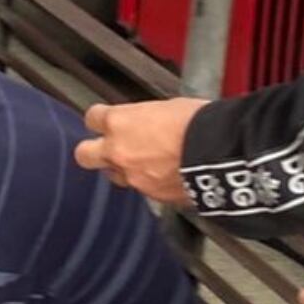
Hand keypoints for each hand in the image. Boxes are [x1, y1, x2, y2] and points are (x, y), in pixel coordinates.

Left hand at [72, 98, 207, 205]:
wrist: (219, 154)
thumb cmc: (197, 123)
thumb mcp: (167, 107)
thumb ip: (144, 117)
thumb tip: (146, 121)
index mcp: (119, 122)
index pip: (92, 118)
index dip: (100, 119)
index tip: (105, 119)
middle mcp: (118, 151)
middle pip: (84, 154)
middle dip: (92, 150)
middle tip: (105, 147)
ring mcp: (133, 176)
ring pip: (113, 175)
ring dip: (122, 169)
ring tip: (141, 163)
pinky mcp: (152, 195)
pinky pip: (141, 189)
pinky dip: (148, 182)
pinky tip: (163, 175)